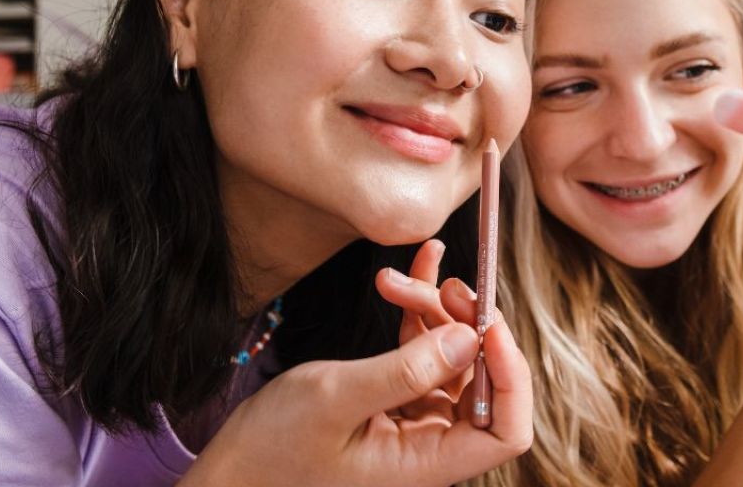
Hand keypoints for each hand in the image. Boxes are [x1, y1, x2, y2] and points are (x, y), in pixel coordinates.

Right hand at [180, 271, 531, 486]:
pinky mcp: (394, 401)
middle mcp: (431, 446)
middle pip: (484, 382)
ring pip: (453, 358)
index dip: (511, 375)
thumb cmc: (273, 451)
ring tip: (394, 281)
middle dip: (468, 326)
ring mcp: (415, 423)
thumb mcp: (335, 399)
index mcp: (427, 464)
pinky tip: (411, 276)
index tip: (488, 322)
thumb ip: (407, 370)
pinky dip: (419, 315)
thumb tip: (471, 337)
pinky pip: (423, 353)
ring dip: (435, 313)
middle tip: (444, 287)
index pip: (506, 430)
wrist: (232, 471)